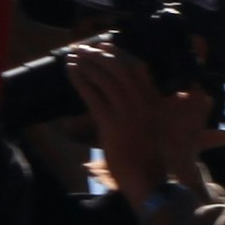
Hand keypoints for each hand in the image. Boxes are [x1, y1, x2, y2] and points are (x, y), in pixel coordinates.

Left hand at [60, 44, 168, 194]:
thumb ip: (141, 105)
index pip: (137, 66)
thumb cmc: (147, 155)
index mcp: (153, 101)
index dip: (119, 52)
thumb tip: (121, 88)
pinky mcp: (111, 124)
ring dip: (86, 64)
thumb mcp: (150, 125)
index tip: (104, 44)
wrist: (147, 179)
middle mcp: (142, 103)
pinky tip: (71, 72)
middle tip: (82, 48)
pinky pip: (92, 95)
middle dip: (98, 54)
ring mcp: (127, 113)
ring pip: (104, 78)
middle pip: (118, 67)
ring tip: (73, 57)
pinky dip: (80, 80)